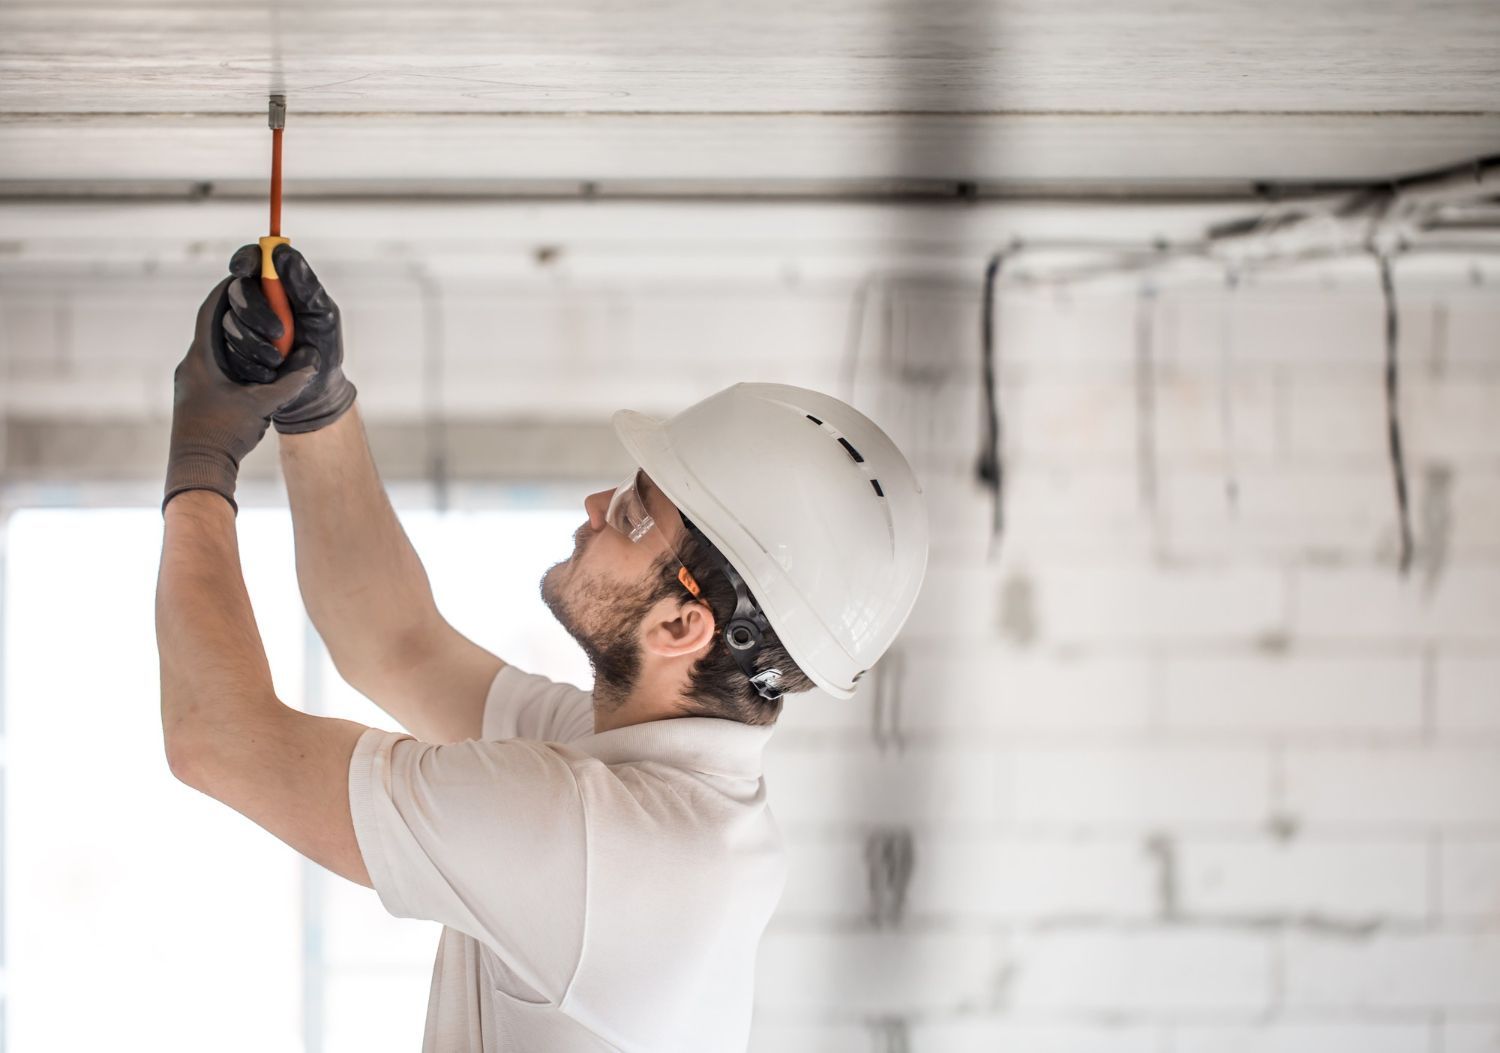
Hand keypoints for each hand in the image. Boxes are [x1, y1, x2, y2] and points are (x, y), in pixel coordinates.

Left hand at [162, 277, 318, 513]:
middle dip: (235, 312)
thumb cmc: (225, 435)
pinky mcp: (194, 399)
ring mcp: (190, 383)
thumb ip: (288, 382)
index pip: (212, 310)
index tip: (244, 276)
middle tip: (258, 302)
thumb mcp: (262, 405)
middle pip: (211, 327)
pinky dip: (231, 360)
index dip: (228, 290)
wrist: (198, 469)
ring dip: (233, 337)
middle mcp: (191, 366)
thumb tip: (312, 362)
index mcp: (201, 359)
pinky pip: (213, 368)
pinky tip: (250, 368)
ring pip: (212, 348)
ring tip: (258, 332)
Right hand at [223, 243, 357, 433]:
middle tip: (278, 331)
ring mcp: (240, 325)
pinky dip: (250, 363)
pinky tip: (268, 373)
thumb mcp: (322, 314)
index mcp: (277, 285)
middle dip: (254, 311)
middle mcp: (255, 301)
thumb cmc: (323, 346)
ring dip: (254, 343)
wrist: (315, 390)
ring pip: (229, 323)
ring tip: (280, 360)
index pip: (253, 260)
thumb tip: (282, 251)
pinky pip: (227, 351)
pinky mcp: (231, 351)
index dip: (244, 260)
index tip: (243, 270)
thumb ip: (304, 284)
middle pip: (236, 291)